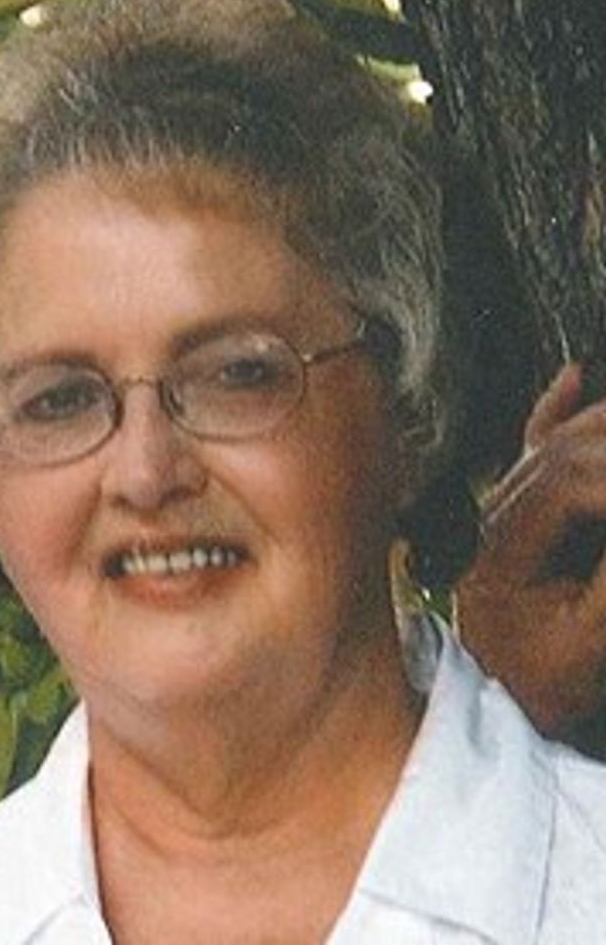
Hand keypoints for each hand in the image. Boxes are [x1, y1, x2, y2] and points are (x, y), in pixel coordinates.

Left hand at [457, 363, 605, 739]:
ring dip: (599, 423)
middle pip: (565, 455)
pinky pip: (536, 454)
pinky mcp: (518, 522)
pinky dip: (557, 413)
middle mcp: (497, 520)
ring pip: (554, 447)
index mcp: (508, 549)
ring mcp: (504, 516)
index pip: (572, 483)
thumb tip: (603, 499)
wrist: (509, 713)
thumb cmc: (549, 684)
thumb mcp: (594, 640)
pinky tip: (572, 379)